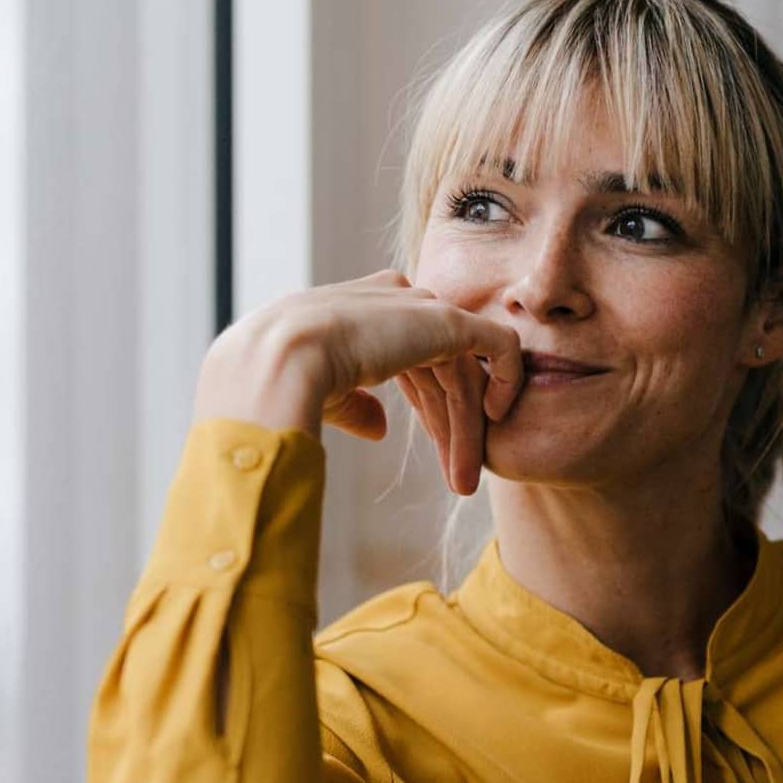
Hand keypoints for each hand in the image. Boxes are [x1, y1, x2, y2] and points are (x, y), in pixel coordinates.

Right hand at [193, 270, 522, 494]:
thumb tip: (380, 428)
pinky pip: (498, 346)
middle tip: (458, 478)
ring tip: (464, 482)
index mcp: (359, 310)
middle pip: (440, 366)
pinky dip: (506, 380)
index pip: (410, 355)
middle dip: (449, 424)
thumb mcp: (323, 392)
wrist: (276, 364)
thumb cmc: (280, 382)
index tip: (431, 448)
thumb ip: (355, 403)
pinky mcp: (447, 322)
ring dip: (464, 430)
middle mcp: (393, 301)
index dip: (426, 403)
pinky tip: (495, 420)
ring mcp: (420, 308)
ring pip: (462, 371)